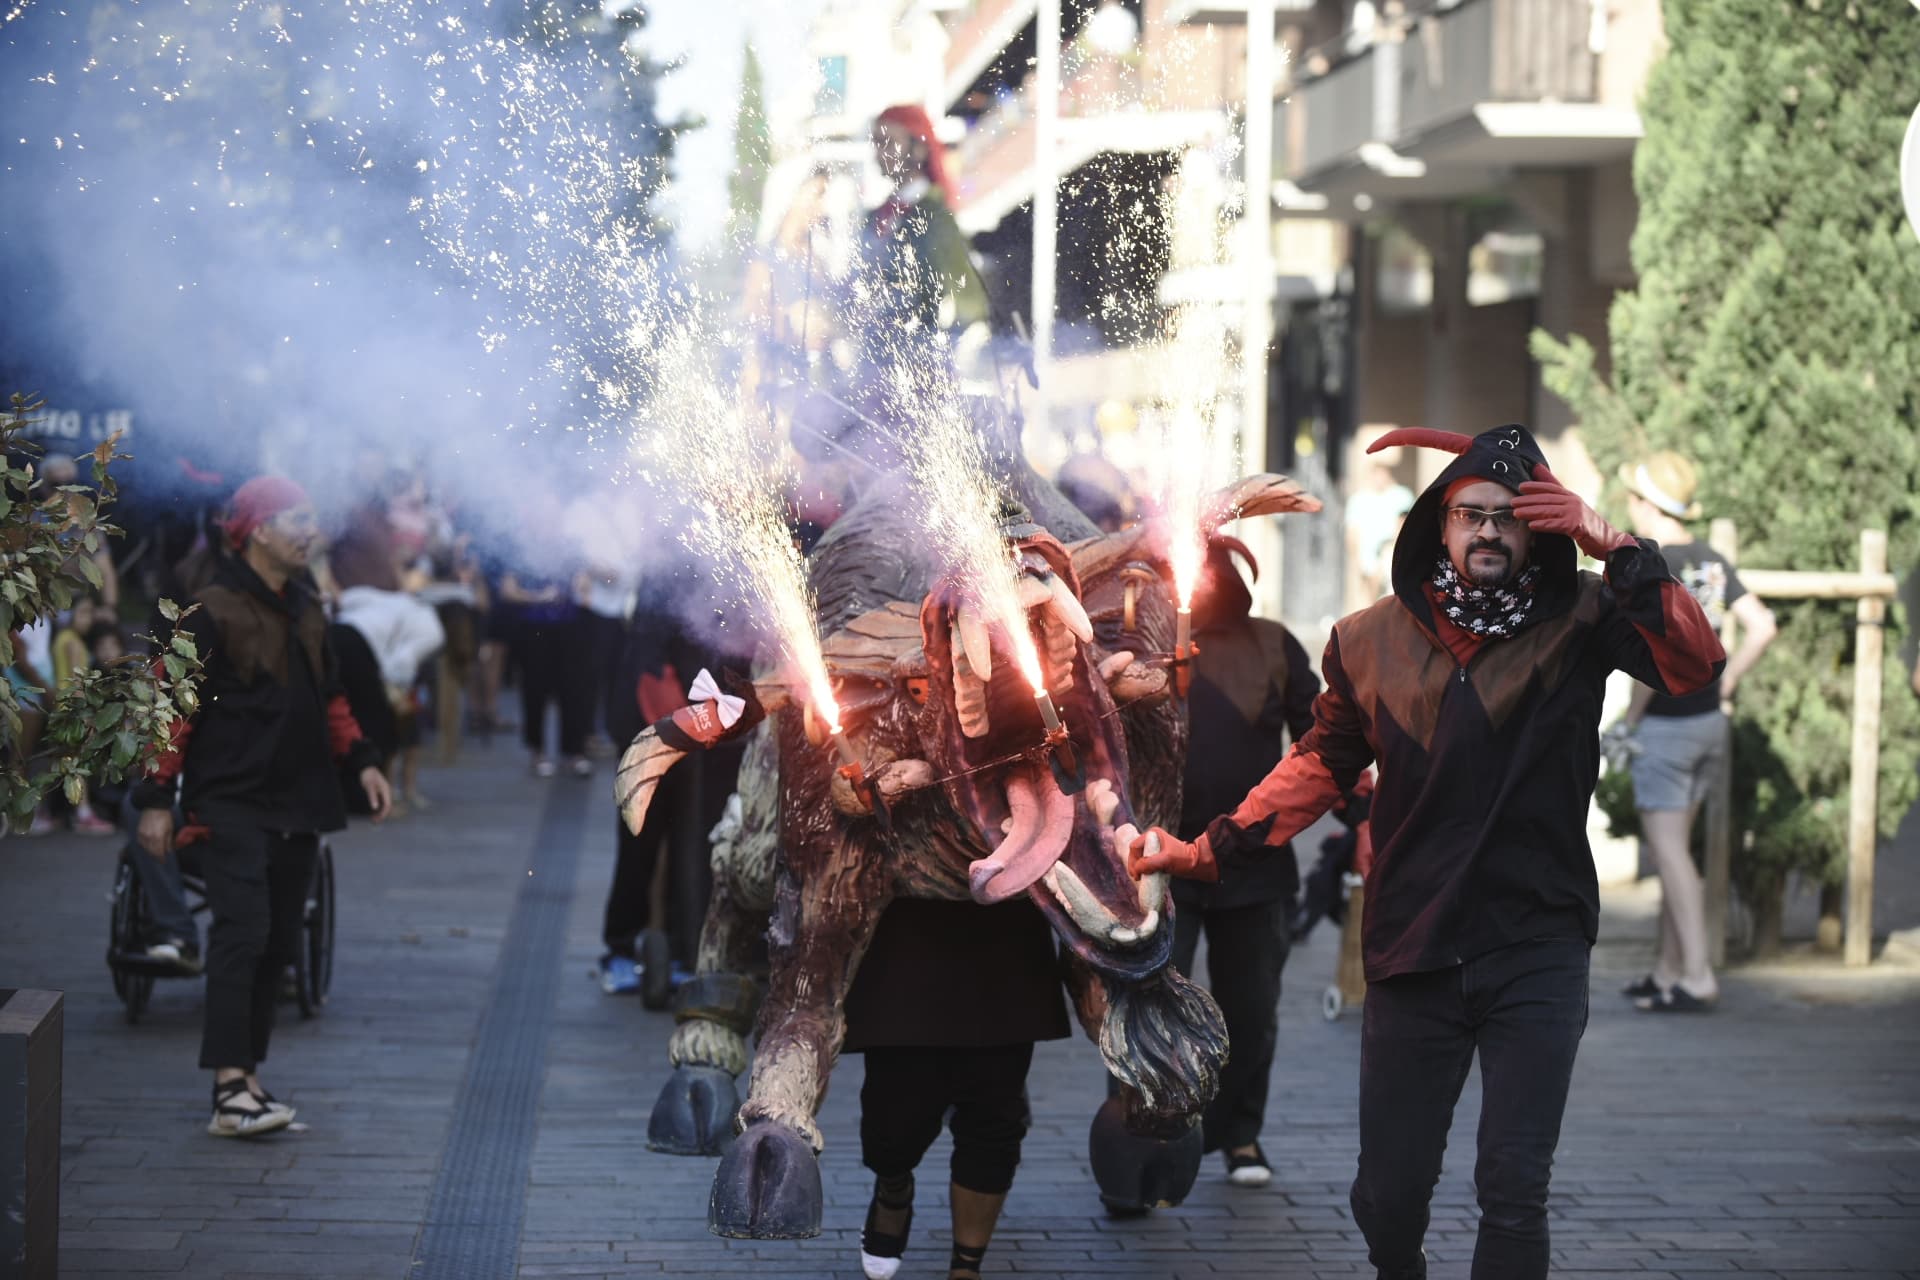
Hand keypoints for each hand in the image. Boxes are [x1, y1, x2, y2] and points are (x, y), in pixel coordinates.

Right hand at [137, 808, 173, 858]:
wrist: (154, 807)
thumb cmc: (164, 817)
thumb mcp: (170, 829)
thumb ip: (169, 841)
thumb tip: (168, 850)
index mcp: (158, 837)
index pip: (159, 852)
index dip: (161, 858)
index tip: (163, 861)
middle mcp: (149, 838)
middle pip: (152, 852)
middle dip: (156, 856)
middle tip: (160, 859)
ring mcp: (142, 835)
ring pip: (146, 848)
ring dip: (150, 852)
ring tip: (155, 853)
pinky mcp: (139, 832)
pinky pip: (141, 843)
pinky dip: (145, 846)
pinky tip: (149, 846)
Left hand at [360, 766, 393, 821]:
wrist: (366, 767)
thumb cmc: (367, 775)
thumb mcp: (369, 786)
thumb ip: (372, 796)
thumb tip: (375, 808)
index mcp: (386, 790)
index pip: (388, 805)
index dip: (383, 814)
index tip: (377, 820)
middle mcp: (386, 791)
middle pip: (387, 806)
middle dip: (382, 815)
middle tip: (374, 821)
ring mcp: (383, 791)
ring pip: (384, 804)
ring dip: (380, 812)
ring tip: (373, 818)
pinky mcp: (379, 791)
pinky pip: (381, 802)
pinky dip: (378, 808)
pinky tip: (372, 810)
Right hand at [1118, 823, 1216, 881]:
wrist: (1197, 864)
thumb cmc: (1184, 859)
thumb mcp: (1166, 860)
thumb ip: (1149, 863)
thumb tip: (1137, 868)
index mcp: (1153, 835)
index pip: (1134, 847)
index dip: (1133, 860)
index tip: (1136, 873)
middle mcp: (1152, 840)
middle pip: (1135, 853)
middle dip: (1135, 865)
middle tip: (1137, 877)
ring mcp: (1155, 849)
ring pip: (1140, 859)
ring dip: (1138, 868)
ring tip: (1141, 878)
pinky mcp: (1158, 857)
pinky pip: (1146, 863)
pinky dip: (1144, 870)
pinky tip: (1145, 877)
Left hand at [1512, 465, 1632, 560]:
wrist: (1608, 540)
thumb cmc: (1585, 524)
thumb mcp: (1571, 507)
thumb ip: (1556, 492)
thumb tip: (1539, 471)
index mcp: (1570, 496)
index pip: (1550, 488)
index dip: (1535, 486)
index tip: (1521, 487)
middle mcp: (1573, 501)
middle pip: (1547, 499)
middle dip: (1528, 500)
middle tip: (1512, 502)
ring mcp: (1576, 513)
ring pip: (1549, 511)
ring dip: (1531, 512)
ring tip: (1517, 514)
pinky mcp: (1578, 526)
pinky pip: (1557, 525)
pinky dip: (1544, 525)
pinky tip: (1532, 525)